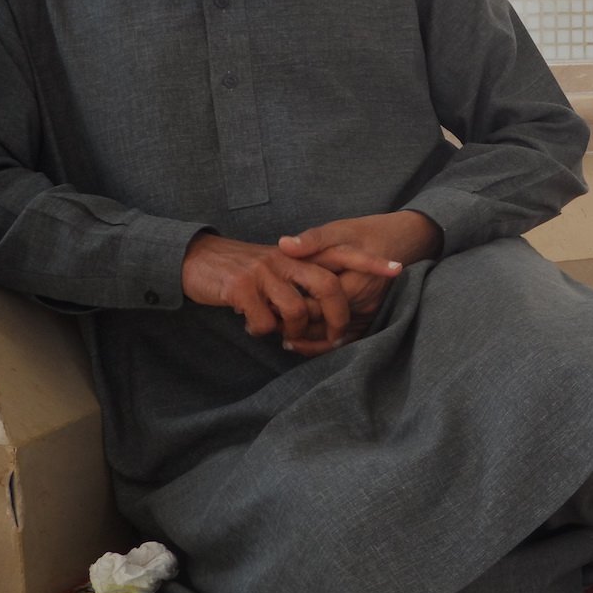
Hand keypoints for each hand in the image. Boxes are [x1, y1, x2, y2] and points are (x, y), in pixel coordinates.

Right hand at [180, 233, 401, 354]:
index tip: (398, 269)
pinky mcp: (240, 287)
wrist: (195, 260)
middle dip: (337, 318)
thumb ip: (300, 282)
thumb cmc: (240, 271)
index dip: (370, 263)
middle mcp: (284, 258)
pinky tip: (253, 326)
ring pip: (296, 310)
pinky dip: (262, 331)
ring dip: (294, 331)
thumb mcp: (275, 268)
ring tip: (284, 337)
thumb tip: (322, 310)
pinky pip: (264, 322)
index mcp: (297, 255)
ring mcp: (263, 272)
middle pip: (327, 286)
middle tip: (336, 339)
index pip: (341, 254)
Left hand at [276, 211, 443, 352]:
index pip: (316, 307)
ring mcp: (369, 313)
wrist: (404, 239)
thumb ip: (312, 241)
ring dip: (310, 340)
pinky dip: (326, 341)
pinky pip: (347, 338)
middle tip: (270, 328)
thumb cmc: (368, 233)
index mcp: (354, 283)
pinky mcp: (370, 317)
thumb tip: (283, 245)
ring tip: (284, 338)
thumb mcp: (339, 230)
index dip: (290, 309)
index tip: (269, 305)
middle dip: (297, 328)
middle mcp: (364, 304)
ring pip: (334, 337)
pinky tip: (306, 340)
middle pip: (324, 327)